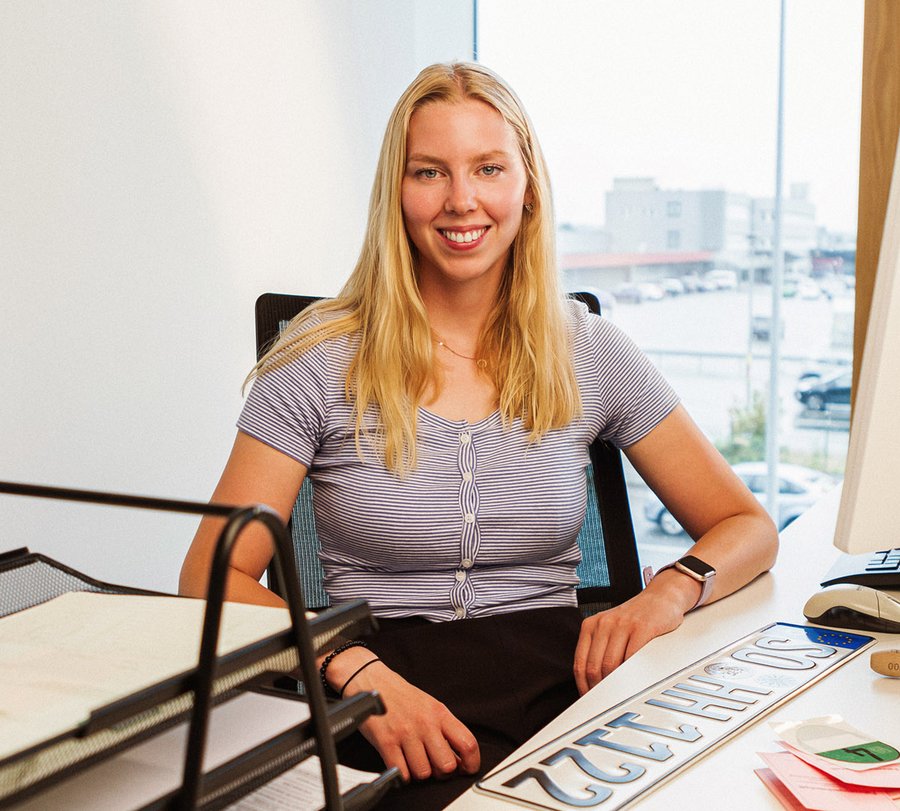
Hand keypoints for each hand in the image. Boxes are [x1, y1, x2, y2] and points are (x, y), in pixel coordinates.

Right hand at [343, 660, 480, 781]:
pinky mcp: (386, 742)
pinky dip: (401, 775)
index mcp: (440, 713)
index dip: (471, 764)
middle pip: (446, 766)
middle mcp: (425, 723)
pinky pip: (401, 774)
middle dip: (440, 772)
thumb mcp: (430, 706)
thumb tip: (459, 759)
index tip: (466, 770)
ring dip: (418, 773)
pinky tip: (399, 763)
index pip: (468, 744)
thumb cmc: (401, 696)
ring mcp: (405, 733)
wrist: (371, 681)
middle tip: (433, 766)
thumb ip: (445, 729)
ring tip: (412, 760)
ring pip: (423, 774)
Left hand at [573, 581, 689, 693]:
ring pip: (611, 665)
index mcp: (591, 625)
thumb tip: (594, 683)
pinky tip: (634, 682)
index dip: (583, 686)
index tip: (589, 700)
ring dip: (615, 685)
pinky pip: (632, 657)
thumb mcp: (610, 629)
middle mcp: (604, 624)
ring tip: (620, 696)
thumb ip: (600, 650)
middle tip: (606, 704)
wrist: (661, 597)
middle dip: (599, 690)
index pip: (580, 663)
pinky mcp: (642, 627)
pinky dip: (632, 674)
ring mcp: (623, 625)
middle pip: (594, 667)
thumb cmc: (636, 618)